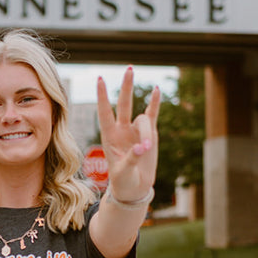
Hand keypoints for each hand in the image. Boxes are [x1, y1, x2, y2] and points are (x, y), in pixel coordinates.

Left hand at [97, 67, 159, 201]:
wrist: (134, 188)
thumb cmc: (123, 181)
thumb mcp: (123, 173)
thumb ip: (131, 159)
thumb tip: (142, 147)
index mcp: (109, 136)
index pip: (104, 112)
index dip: (102, 96)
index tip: (100, 79)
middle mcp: (121, 129)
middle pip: (123, 103)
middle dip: (126, 86)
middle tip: (130, 69)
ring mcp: (134, 130)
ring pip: (143, 120)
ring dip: (146, 133)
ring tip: (146, 149)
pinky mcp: (149, 134)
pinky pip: (152, 115)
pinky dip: (154, 103)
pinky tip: (156, 89)